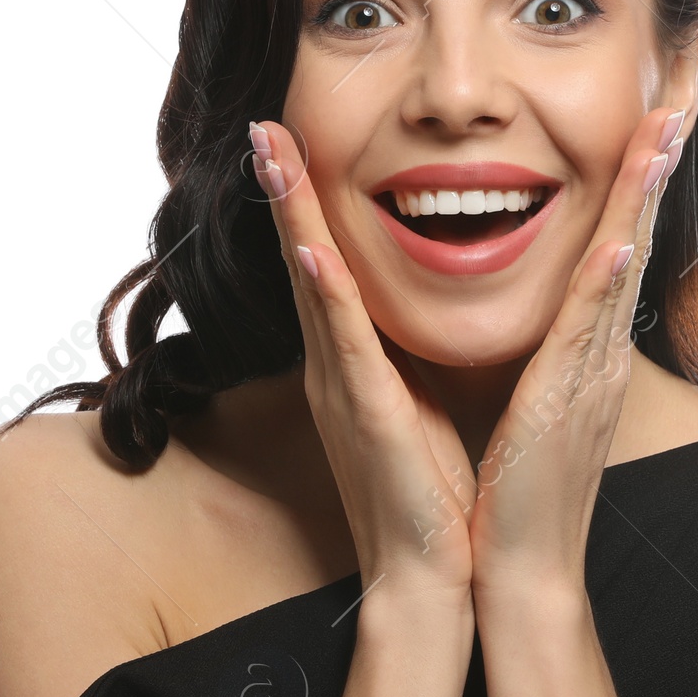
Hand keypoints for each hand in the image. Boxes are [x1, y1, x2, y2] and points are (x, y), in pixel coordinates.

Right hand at [251, 121, 476, 605]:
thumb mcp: (418, 405)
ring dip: (292, 213)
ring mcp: (345, 389)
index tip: (294, 142)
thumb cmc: (433, 492)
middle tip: (264, 121)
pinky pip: (347, 345)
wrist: (431, 575)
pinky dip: (328, 295)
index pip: (325, 267)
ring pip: (313, 284)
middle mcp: (338, 367)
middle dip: (284, 189)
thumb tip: (411, 316)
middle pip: (305, 259)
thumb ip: (404, 358)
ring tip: (272, 147)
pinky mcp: (367, 417)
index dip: (306, 204)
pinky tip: (313, 249)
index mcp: (355, 363)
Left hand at [466, 102, 688, 604]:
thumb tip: (537, 289)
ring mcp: (591, 369)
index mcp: (587, 336)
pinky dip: (605, 280)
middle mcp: (601, 342)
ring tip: (670, 115)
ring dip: (645, 186)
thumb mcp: (533, 389)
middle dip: (667, 138)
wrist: (517, 567)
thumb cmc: (516, 484)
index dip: (641, 153)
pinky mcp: (564, 401)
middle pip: (641, 219)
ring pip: (624, 258)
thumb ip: (544, 337)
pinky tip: (621, 233)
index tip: (663, 83)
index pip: (621, 222)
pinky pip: (586, 330)